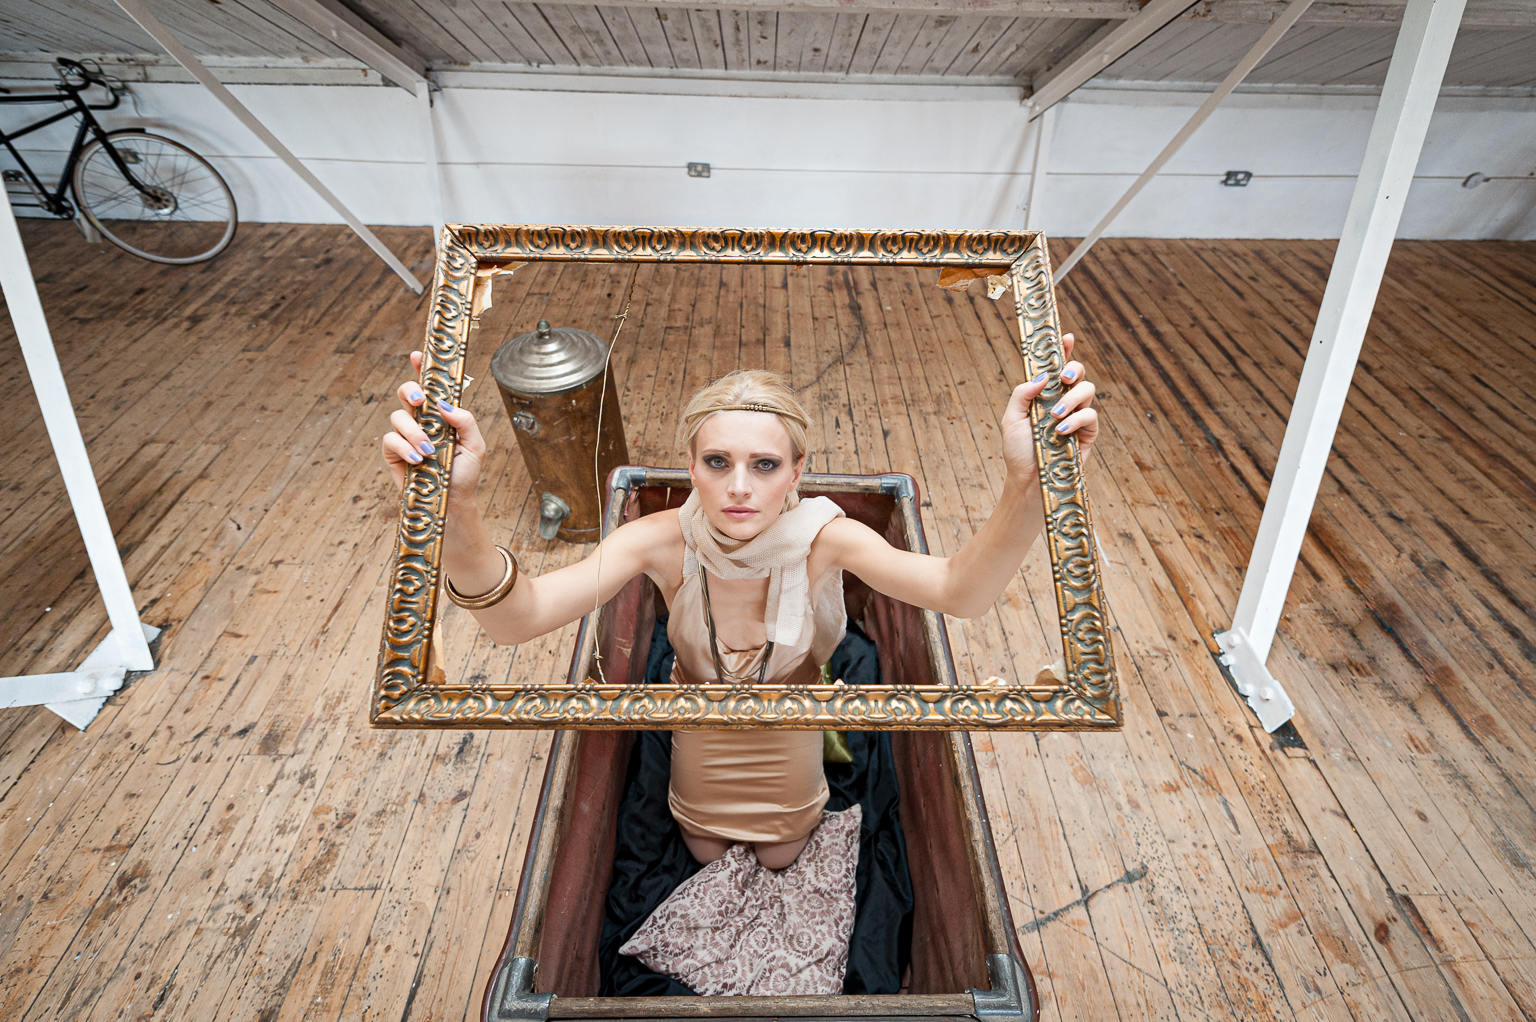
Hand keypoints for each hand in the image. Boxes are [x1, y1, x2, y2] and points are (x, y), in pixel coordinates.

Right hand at [381, 350, 486, 506]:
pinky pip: (389, 439)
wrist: (452, 503)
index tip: (418, 355)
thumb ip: (465, 422)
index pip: (430, 388)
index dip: (421, 369)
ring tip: (428, 450)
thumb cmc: (464, 474)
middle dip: (410, 390)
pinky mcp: (393, 453)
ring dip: (413, 431)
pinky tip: (419, 460)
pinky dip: (404, 447)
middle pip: (406, 393)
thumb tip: (445, 404)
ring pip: (397, 416)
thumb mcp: (475, 446)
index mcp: (441, 416)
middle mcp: (421, 422)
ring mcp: (405, 436)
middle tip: (420, 400)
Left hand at [1000, 332, 1098, 482]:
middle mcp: (1063, 401)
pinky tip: (1060, 431)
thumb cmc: (1018, 451)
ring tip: (1054, 415)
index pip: (1057, 368)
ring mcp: (1077, 416)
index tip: (1067, 337)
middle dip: (1074, 368)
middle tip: (1064, 378)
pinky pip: (1091, 416)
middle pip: (1078, 373)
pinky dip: (1076, 419)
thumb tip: (1042, 376)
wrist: (1029, 481)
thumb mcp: (1011, 419)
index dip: (1064, 350)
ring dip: (1072, 398)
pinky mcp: (1088, 433)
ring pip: (1087, 390)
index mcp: (1044, 395)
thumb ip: (1022, 394)